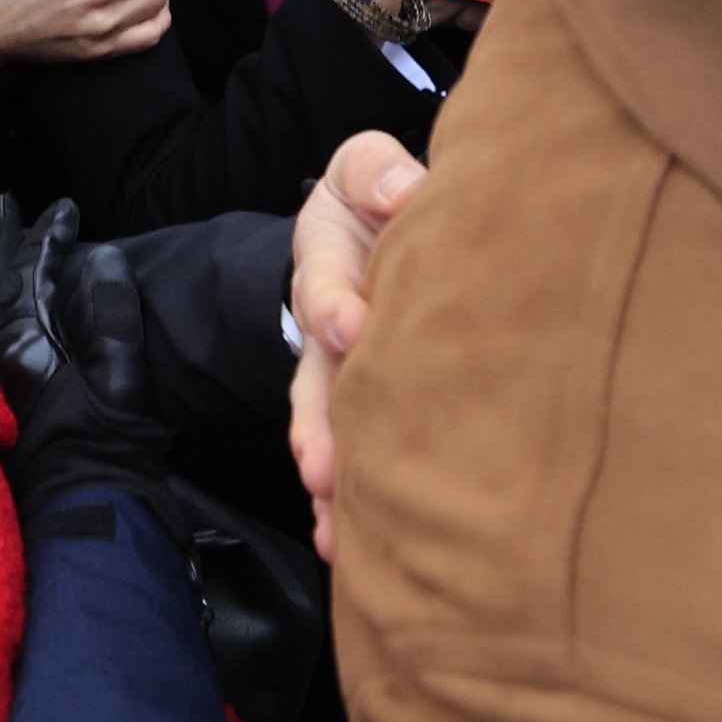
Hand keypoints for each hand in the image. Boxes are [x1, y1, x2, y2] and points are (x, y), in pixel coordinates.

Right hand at [287, 130, 423, 564]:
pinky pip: (350, 462)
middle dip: (319, 427)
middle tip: (324, 468)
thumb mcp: (365, 171)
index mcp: (329, 267)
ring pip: (329, 434)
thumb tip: (405, 192)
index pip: (326, 287)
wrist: (379, 234)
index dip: (336, 304)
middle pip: (316, 384)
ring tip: (337, 531)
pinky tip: (350, 549)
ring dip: (332, 481)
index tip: (352, 327)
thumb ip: (375, 172)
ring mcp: (341, 379)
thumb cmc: (379, 200)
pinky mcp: (364, 413)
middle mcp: (328, 333)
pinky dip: (347, 506)